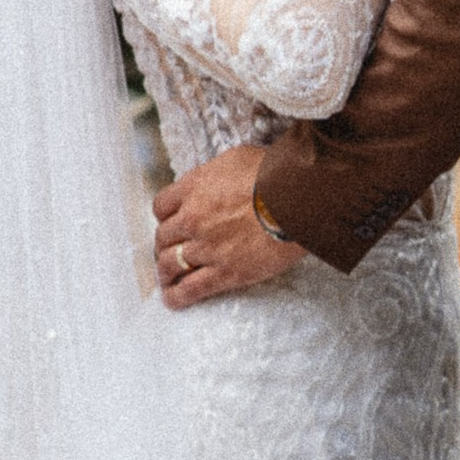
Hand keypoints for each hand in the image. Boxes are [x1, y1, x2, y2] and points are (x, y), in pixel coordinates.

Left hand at [154, 143, 304, 307]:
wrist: (298, 199)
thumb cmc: (275, 174)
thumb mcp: (236, 159)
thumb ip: (215, 174)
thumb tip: (215, 181)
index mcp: (194, 188)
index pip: (162, 206)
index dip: (165, 216)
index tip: (170, 222)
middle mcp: (193, 218)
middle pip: (163, 237)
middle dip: (164, 245)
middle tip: (170, 251)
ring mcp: (206, 247)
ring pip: (170, 264)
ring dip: (166, 272)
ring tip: (167, 278)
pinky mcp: (224, 273)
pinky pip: (191, 289)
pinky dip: (177, 296)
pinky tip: (173, 300)